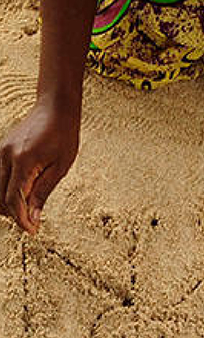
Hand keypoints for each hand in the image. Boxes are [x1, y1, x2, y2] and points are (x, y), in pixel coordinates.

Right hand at [0, 99, 79, 234]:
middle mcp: (6, 156)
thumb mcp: (61, 166)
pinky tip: (20, 196)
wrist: (55, 107)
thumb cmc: (63, 133)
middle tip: (32, 223)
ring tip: (27, 211)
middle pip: (0, 197)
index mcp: (23, 160)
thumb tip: (33, 217)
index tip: (33, 230)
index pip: (14, 199)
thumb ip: (43, 192)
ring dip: (7, 204)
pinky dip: (5, 191)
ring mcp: (1, 152)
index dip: (22, 219)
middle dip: (14, 214)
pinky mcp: (1, 150)